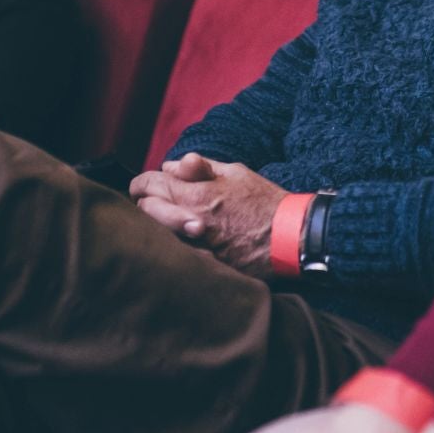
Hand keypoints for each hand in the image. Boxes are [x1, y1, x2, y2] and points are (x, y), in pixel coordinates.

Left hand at [128, 154, 284, 275]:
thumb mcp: (235, 173)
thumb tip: (169, 166)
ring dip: (159, 226)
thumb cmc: (264, 201)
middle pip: (144, 210)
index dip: (142, 183)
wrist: (290, 237)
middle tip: (160, 203)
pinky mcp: (205, 266)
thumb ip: (200, 168)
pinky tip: (187, 243)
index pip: (146, 184)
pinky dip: (175, 246)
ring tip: (173, 223)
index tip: (149, 186)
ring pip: (156, 235)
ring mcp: (196, 246)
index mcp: (196, 193)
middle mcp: (190, 219)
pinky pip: (176, 255)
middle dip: (147, 203)